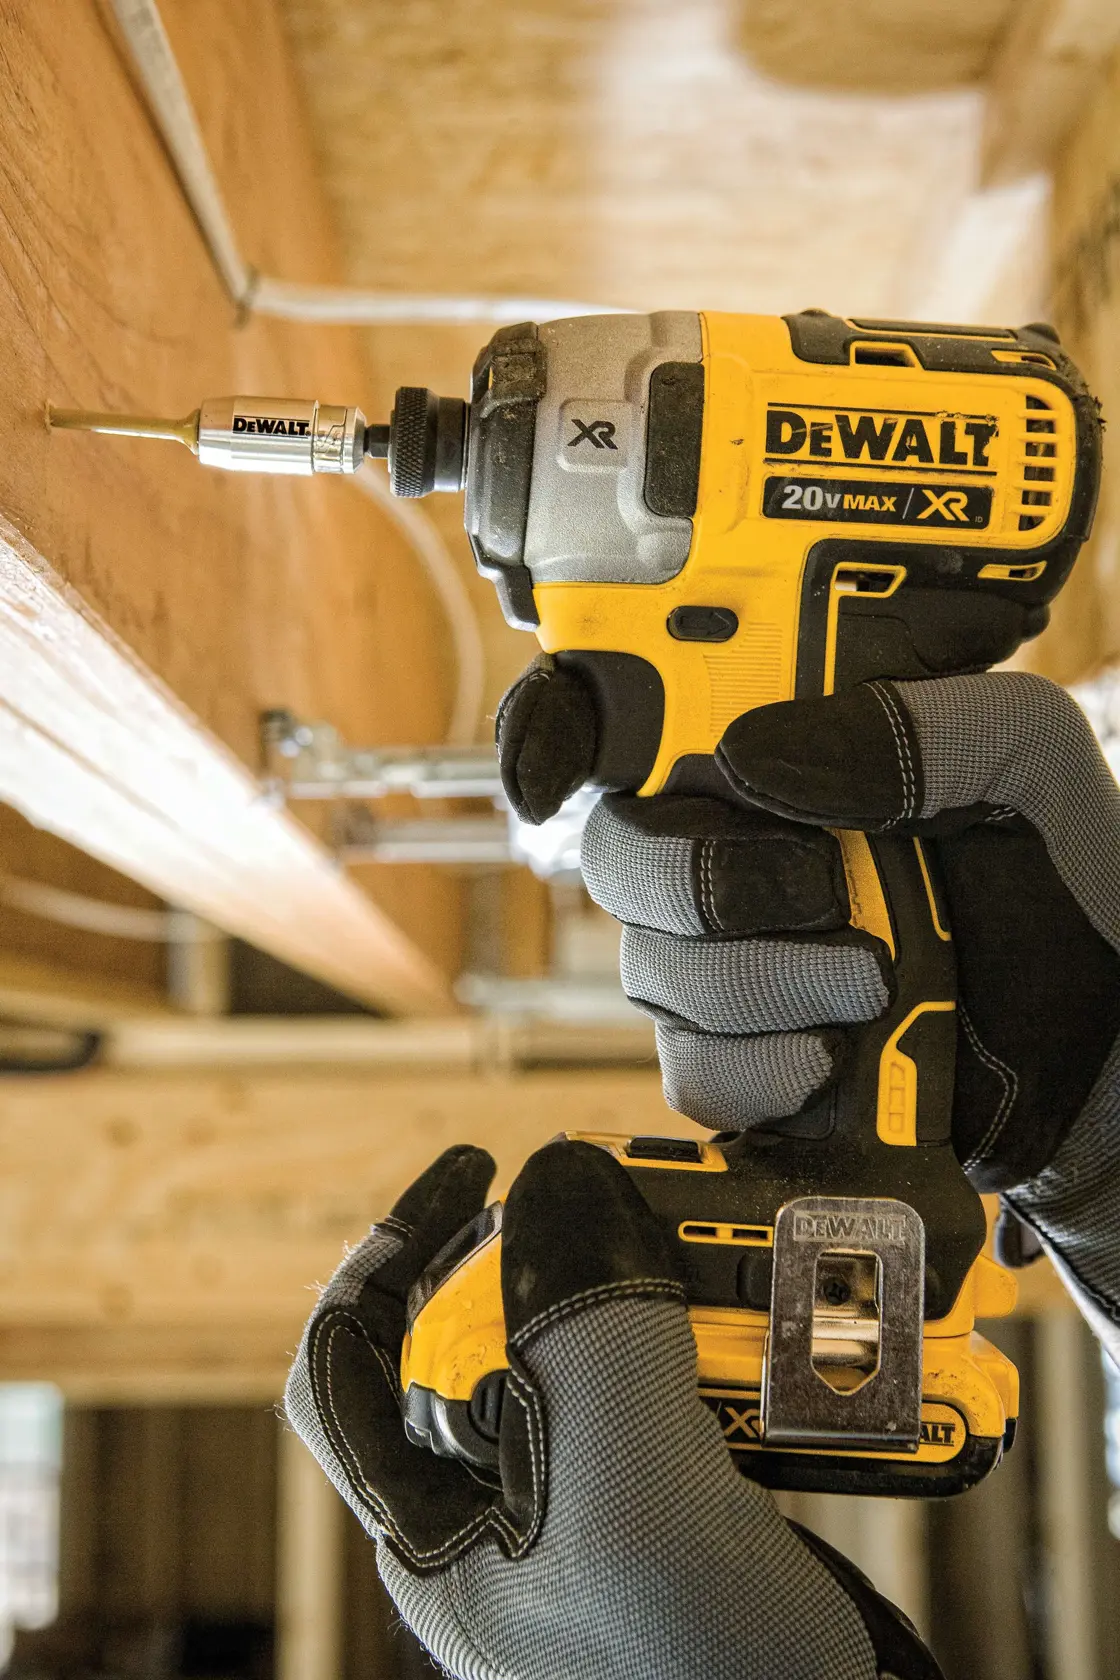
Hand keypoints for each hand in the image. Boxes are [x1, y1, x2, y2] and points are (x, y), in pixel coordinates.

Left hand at [285, 1140, 930, 1679]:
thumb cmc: (709, 1676)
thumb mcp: (632, 1494)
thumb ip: (587, 1327)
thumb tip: (561, 1176)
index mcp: (436, 1529)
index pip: (349, 1356)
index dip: (391, 1248)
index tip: (477, 1167)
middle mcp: (501, 1515)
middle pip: (483, 1332)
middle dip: (561, 1252)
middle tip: (636, 1198)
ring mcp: (593, 1510)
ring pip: (590, 1349)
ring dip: (655, 1287)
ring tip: (723, 1252)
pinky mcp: (679, 1505)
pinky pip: (675, 1387)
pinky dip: (717, 1340)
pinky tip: (771, 1328)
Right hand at [524, 666, 1118, 1345]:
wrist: (1099, 1053)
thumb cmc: (1063, 884)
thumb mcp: (1024, 758)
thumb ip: (912, 725)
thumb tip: (757, 754)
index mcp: (780, 749)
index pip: (627, 712)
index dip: (560, 723)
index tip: (556, 764)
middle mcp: (735, 844)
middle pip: (617, 848)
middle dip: (704, 878)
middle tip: (817, 888)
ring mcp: (730, 956)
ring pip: (652, 964)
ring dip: (763, 978)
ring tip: (873, 980)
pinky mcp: (743, 1058)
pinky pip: (690, 1065)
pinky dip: (762, 1066)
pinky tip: (833, 1057)